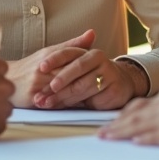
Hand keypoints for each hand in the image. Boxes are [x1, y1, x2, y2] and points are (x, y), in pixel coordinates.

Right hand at [5, 29, 95, 106]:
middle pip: (70, 75)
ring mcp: (37, 84)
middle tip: (101, 83)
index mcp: (48, 56)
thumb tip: (92, 33)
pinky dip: (66, 104)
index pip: (73, 58)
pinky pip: (53, 102)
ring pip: (63, 90)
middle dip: (85, 80)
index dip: (87, 64)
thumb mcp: (50, 52)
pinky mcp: (32, 98)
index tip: (100, 68)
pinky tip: (77, 106)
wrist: (8, 79)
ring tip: (92, 95)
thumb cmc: (30, 66)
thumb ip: (72, 44)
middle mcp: (42, 69)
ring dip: (77, 94)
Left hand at [31, 50, 145, 109]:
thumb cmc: (92, 76)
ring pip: (83, 85)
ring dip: (64, 95)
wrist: (120, 84)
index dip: (54, 59)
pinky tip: (68, 107)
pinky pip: (93, 98)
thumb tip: (38, 67)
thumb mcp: (76, 69)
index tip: (41, 67)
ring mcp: (109, 74)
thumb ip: (60, 67)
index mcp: (89, 52)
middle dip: (60, 79)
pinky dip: (79, 104)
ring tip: (48, 102)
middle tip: (47, 88)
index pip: (69, 52)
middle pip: (77, 68)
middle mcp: (100, 60)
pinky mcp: (114, 90)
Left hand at [99, 71, 158, 148]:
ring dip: (119, 132)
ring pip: (136, 126)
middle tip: (104, 130)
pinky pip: (149, 138)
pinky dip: (138, 140)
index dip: (131, 111)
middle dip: (118, 122)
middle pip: (135, 114)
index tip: (121, 116)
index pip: (145, 102)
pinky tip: (129, 142)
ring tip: (106, 137)